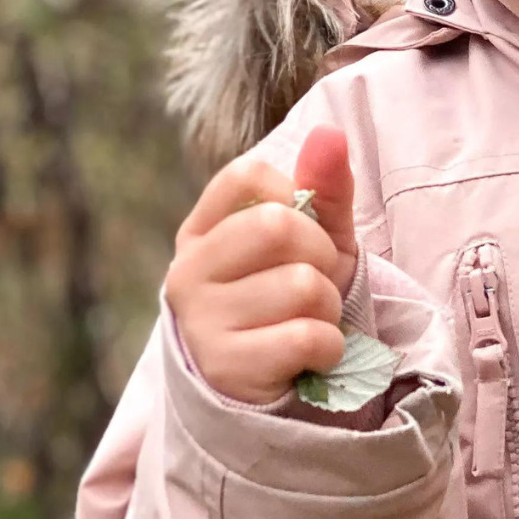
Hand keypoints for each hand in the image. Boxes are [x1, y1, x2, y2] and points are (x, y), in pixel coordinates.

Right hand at [164, 125, 360, 404]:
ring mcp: (200, 321)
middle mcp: (187, 271)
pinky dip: (330, 348)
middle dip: (321, 256)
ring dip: (328, 308)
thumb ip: (324, 187)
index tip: (300, 229)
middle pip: (279, 226)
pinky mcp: (225, 367)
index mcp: (201, 230)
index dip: (294, 195)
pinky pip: (307, 337)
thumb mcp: (317, 239)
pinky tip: (311, 357)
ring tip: (308, 322)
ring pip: (301, 285)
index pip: (246, 175)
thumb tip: (331, 133)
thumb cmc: (291, 299)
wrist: (274, 385)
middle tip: (314, 283)